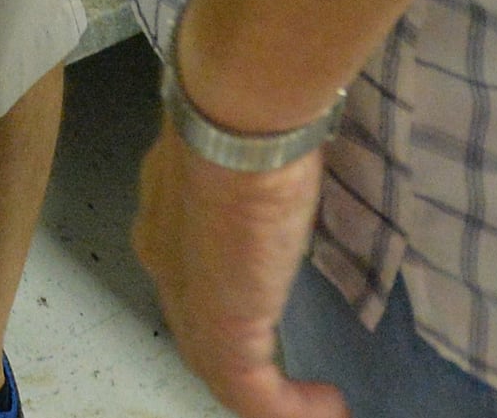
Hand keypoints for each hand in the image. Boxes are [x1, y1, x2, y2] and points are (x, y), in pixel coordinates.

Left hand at [136, 125, 338, 417]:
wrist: (238, 116)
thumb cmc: (252, 109)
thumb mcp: (251, 139)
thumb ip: (254, 154)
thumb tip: (283, 140)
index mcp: (166, 212)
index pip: (189, 266)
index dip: (227, 286)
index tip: (270, 289)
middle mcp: (165, 260)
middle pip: (198, 322)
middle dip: (243, 349)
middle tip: (292, 369)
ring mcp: (189, 301)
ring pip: (220, 366)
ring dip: (272, 394)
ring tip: (316, 403)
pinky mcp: (222, 332)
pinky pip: (253, 395)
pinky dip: (291, 411)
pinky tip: (330, 408)